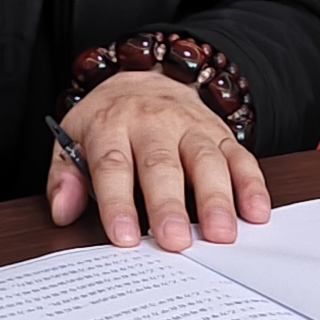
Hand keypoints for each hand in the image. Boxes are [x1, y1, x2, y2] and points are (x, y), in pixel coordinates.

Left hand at [45, 68, 268, 250]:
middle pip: (162, 164)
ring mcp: (191, 126)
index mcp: (111, 125)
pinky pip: (240, 155)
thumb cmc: (108, 122)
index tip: (124, 238)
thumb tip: (62, 211)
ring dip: (216, 197)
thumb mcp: (73, 139)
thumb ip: (65, 176)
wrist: (145, 79)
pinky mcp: (220, 133)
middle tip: (175, 241)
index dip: (118, 202)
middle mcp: (154, 123)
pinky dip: (251, 184)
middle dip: (169, 204)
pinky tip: (256, 212)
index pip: (113, 165)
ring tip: (221, 234)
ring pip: (206, 159)